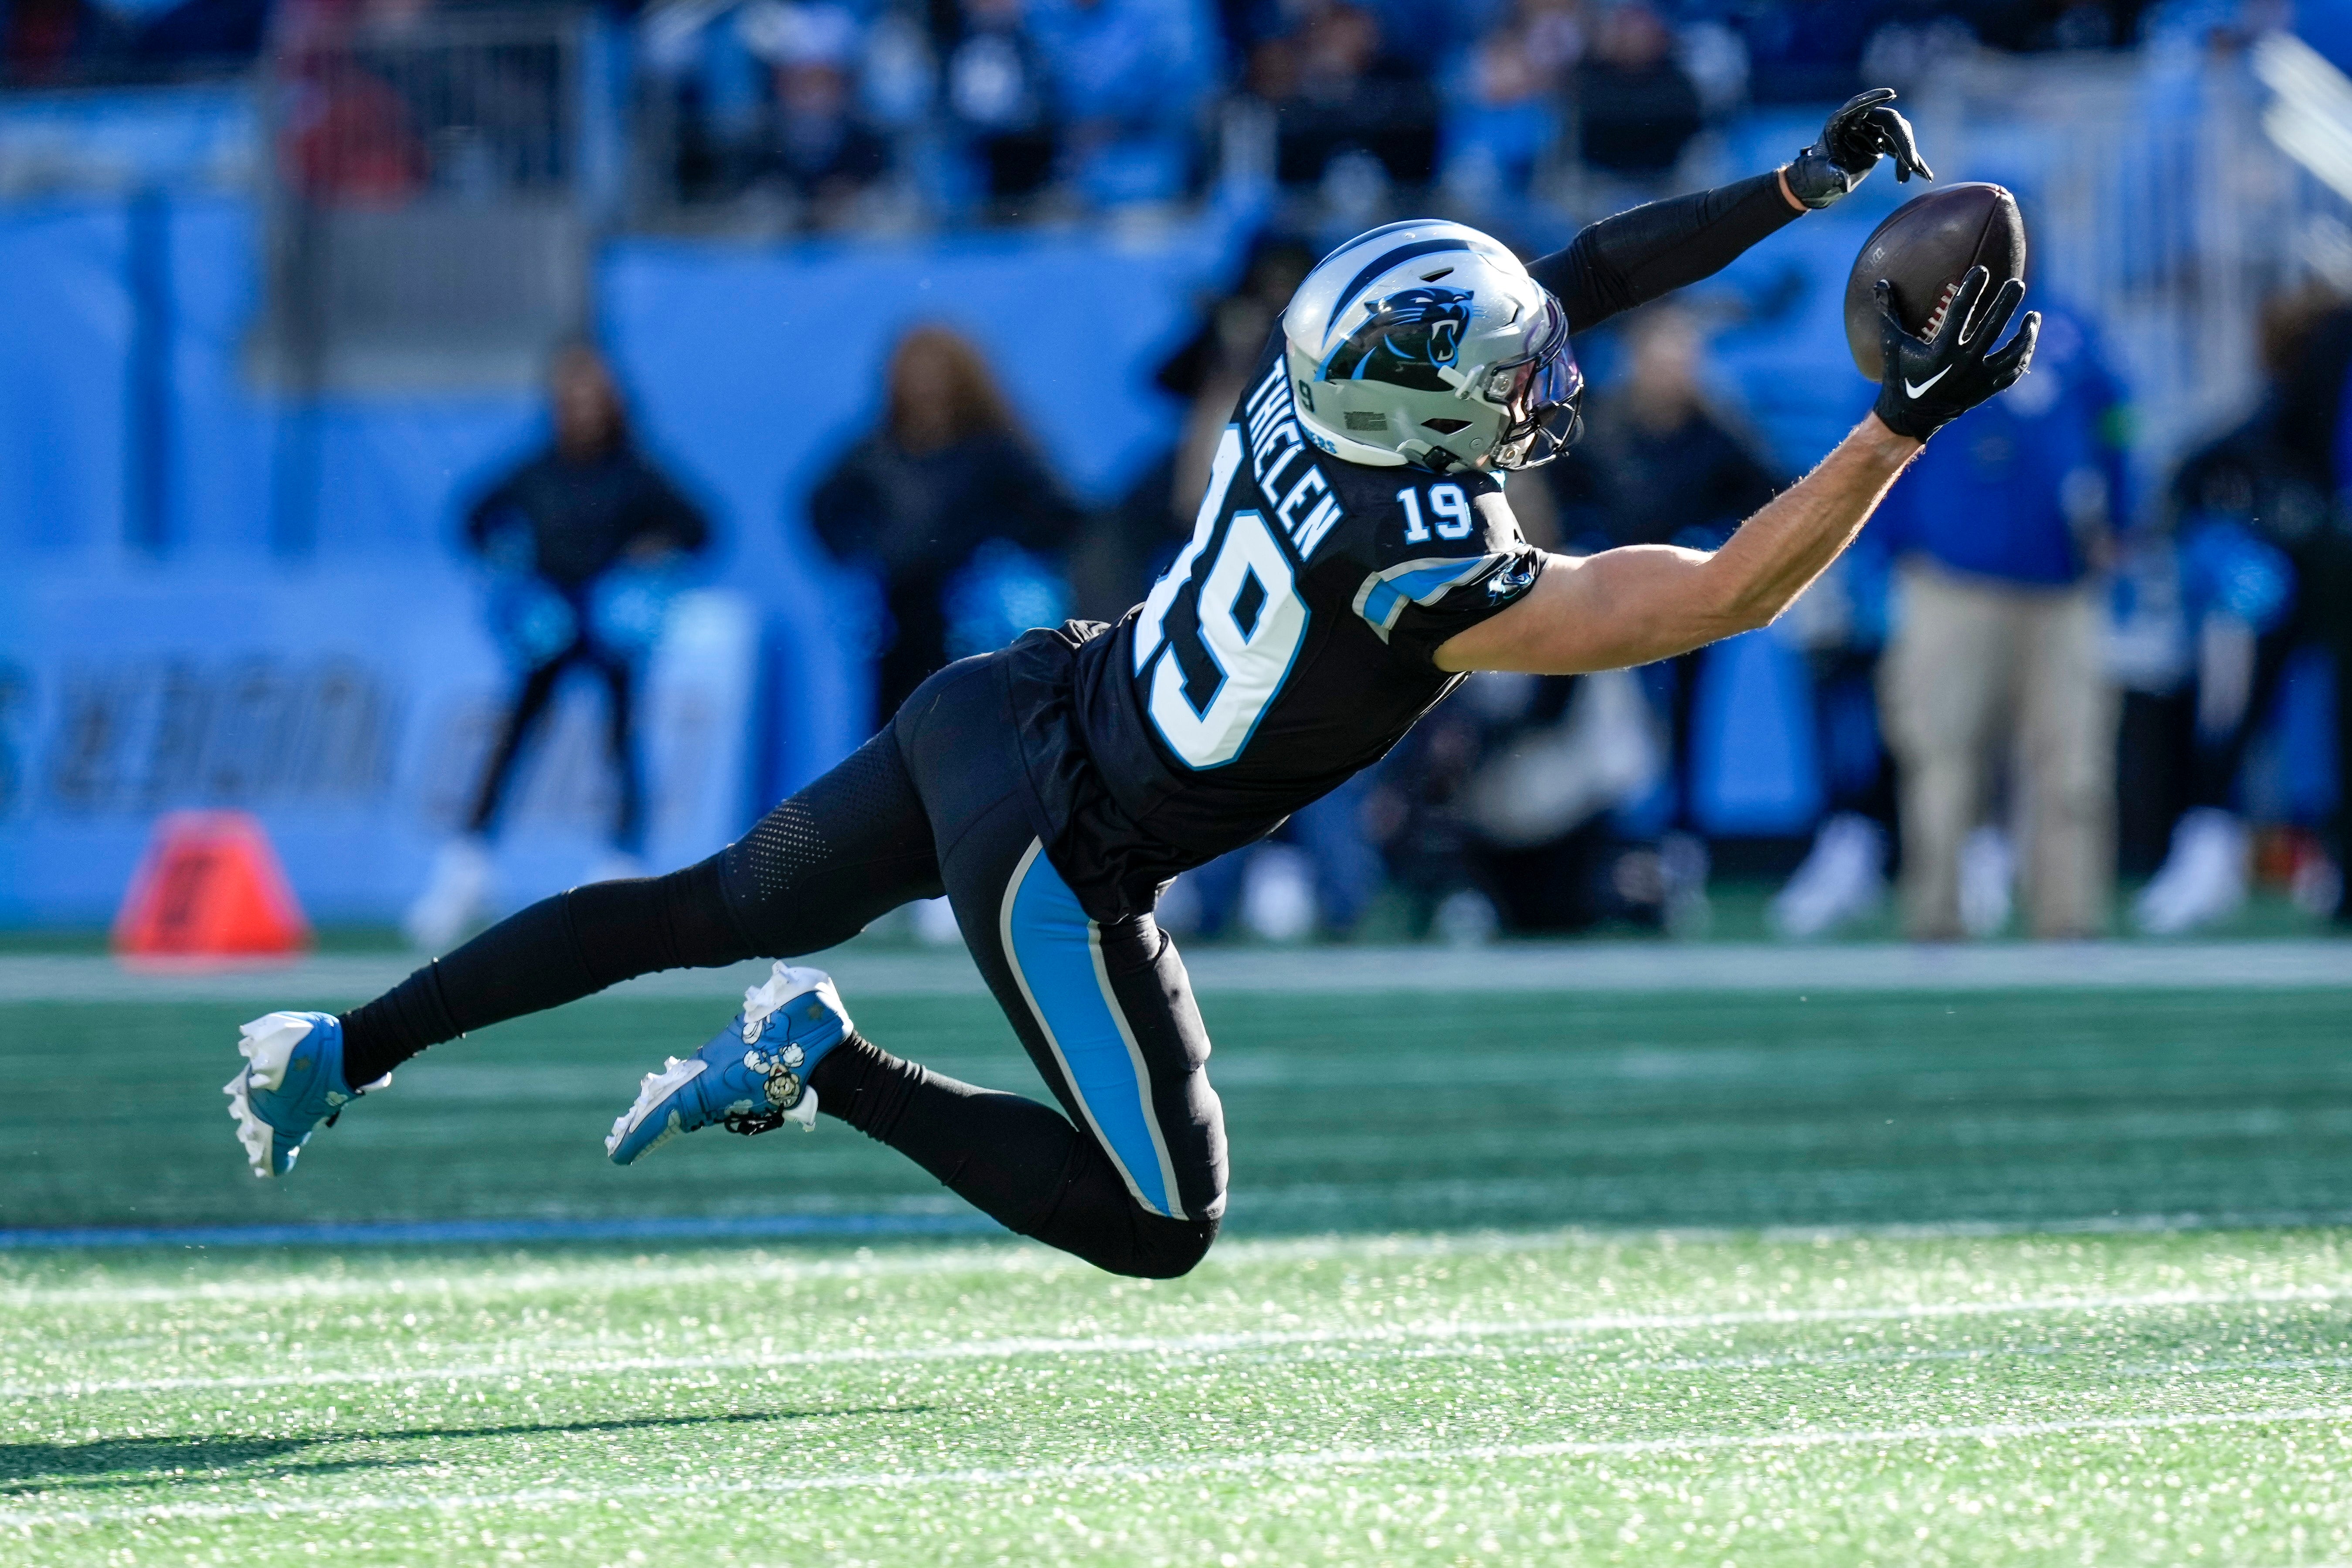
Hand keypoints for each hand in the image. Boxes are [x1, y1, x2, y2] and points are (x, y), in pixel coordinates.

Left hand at [1784, 89, 1932, 209]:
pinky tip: (1924, 174)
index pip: (1858, 105)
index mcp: (1839, 121)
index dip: (1873, 98)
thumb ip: (1831, 175)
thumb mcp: (1821, 176)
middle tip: (1911, 164)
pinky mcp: (1881, 142)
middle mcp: (1859, 121)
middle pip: (1890, 122)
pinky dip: (1909, 160)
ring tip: (1905, 178)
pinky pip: (1900, 148)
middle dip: (1904, 143)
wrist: (1820, 183)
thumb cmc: (1816, 176)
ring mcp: (1872, 130)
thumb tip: (1842, 182)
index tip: (1891, 93)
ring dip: (1907, 156)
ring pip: (1899, 135)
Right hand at [1870, 267, 2039, 440]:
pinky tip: (2028, 340)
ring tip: (2033, 316)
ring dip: (2025, 334)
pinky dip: (2023, 356)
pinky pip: (2013, 372)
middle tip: (2016, 284)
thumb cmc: (1899, 377)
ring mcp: (1978, 380)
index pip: (1960, 312)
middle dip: (2007, 304)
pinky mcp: (1986, 390)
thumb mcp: (1892, 346)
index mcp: (1941, 352)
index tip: (1982, 271)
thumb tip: (1880, 283)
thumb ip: (1888, 314)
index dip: (1972, 289)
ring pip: (2011, 353)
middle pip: (1993, 328)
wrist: (1910, 418)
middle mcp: (1963, 365)